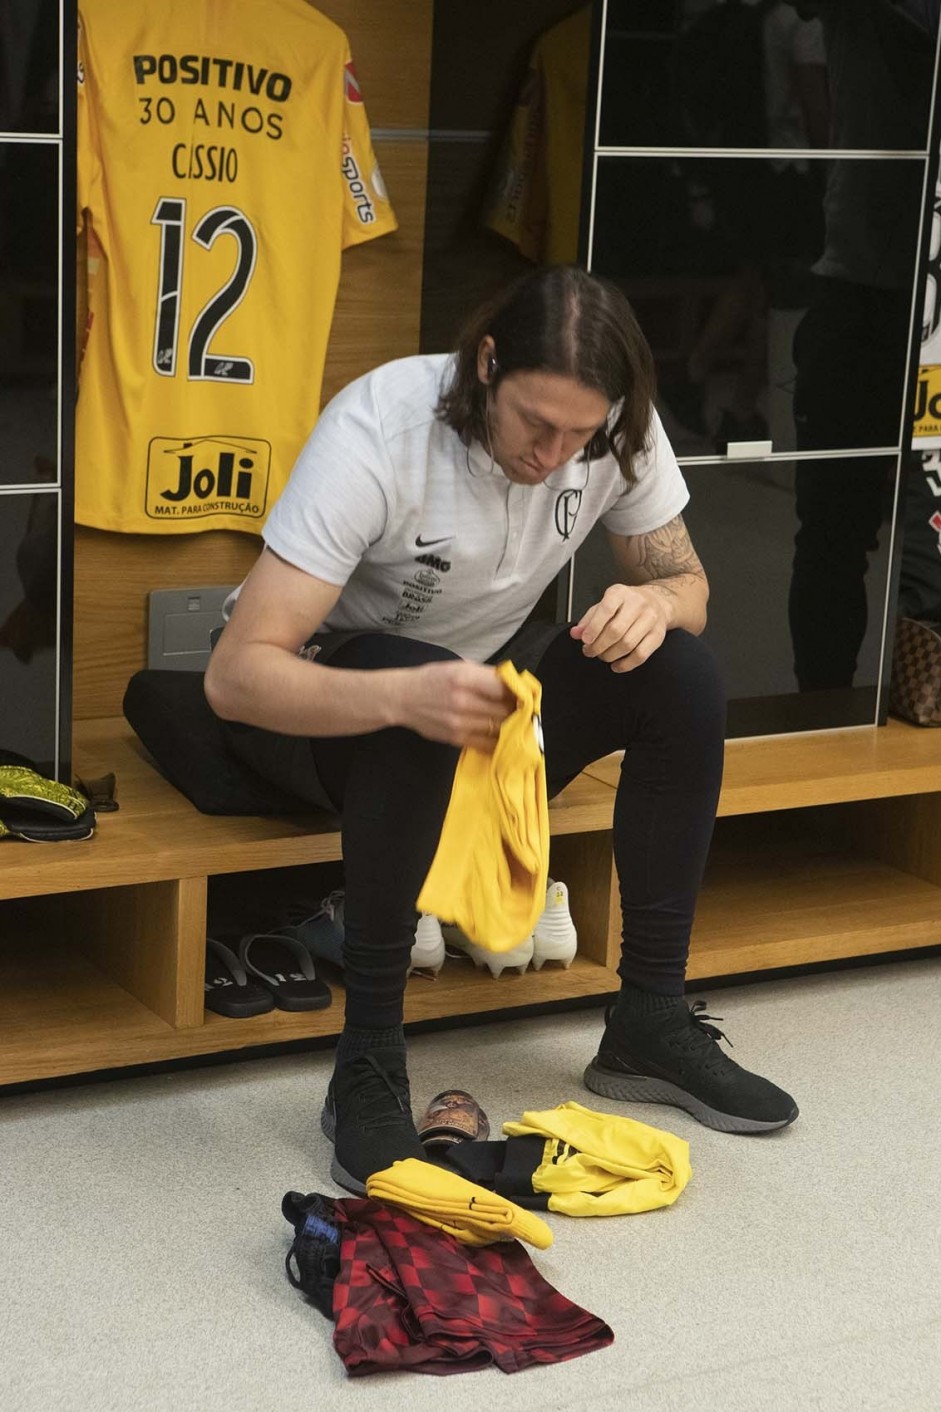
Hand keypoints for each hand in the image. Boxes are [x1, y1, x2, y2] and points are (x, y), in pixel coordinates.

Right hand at [393, 660, 514, 749]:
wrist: (402, 699)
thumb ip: (487, 675)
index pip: (504, 688)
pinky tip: (503, 735)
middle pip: (505, 710)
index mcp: (464, 678)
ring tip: (515, 721)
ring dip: (511, 726)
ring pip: (500, 728)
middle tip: (524, 708)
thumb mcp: (459, 667)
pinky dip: (499, 741)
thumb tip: (515, 685)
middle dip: (518, 710)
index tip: (524, 694)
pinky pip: (488, 744)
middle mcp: (463, 701)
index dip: (519, 692)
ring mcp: (459, 723)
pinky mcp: (456, 739)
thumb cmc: (433, 679)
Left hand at [570, 583, 669, 671]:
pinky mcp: (658, 635)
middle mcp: (637, 604)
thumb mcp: (604, 604)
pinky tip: (616, 665)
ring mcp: (650, 619)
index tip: (585, 640)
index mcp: (620, 593)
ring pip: (628, 644)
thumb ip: (588, 619)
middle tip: (590, 652)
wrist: (657, 602)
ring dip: (610, 655)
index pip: (606, 609)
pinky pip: (641, 655)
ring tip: (602, 656)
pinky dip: (626, 664)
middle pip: (616, 631)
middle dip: (599, 646)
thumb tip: (576, 633)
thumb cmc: (626, 605)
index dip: (594, 627)